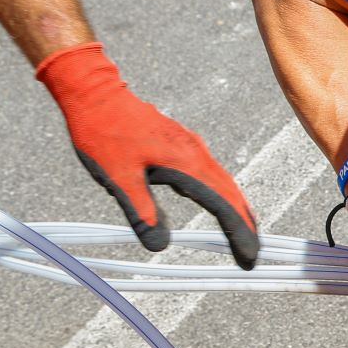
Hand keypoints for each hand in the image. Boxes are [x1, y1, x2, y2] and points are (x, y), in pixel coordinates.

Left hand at [37, 42, 258, 267]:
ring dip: (234, 207)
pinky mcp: (181, 143)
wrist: (95, 92)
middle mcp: (196, 153)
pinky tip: (216, 200)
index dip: (238, 232)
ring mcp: (190, 146)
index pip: (222, 204)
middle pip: (231, 192)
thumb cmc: (104, 132)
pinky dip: (220, 192)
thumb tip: (160, 246)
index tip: (249, 256)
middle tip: (252, 251)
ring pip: (222, 181)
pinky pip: (210, 172)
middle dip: (244, 223)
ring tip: (242, 230)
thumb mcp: (119, 178)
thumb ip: (142, 212)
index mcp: (186, 163)